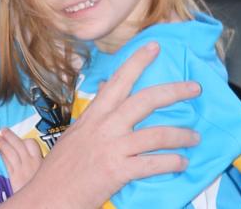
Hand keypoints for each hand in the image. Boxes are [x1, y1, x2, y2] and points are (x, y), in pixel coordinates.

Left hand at [0, 128, 42, 192]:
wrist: (41, 200)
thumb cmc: (43, 188)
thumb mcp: (44, 173)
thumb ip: (39, 164)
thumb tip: (32, 156)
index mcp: (40, 161)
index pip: (32, 144)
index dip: (24, 140)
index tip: (20, 139)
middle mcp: (31, 164)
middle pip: (19, 145)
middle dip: (10, 136)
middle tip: (3, 130)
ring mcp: (22, 170)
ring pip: (11, 152)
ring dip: (3, 144)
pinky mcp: (14, 178)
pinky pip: (6, 163)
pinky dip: (1, 156)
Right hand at [3, 43, 200, 208]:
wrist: (47, 197)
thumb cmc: (58, 170)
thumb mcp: (73, 136)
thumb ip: (91, 118)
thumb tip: (101, 95)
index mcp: (92, 116)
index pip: (117, 81)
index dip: (137, 62)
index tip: (154, 47)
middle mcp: (103, 127)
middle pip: (144, 100)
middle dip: (173, 91)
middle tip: (194, 87)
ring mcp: (111, 148)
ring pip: (155, 133)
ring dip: (180, 135)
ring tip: (194, 137)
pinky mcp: (117, 171)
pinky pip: (153, 163)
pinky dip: (171, 162)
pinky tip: (181, 162)